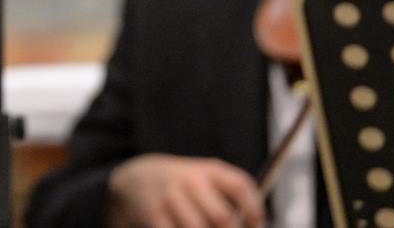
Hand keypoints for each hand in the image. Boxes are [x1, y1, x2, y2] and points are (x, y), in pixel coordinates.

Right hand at [106, 154, 263, 227]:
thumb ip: (228, 198)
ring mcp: (170, 198)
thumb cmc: (182, 186)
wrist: (137, 180)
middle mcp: (190, 181)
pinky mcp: (154, 215)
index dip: (254, 210)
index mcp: (209, 170)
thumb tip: (250, 225)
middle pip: (222, 216)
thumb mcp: (205, 179)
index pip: (240, 186)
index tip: (257, 225)